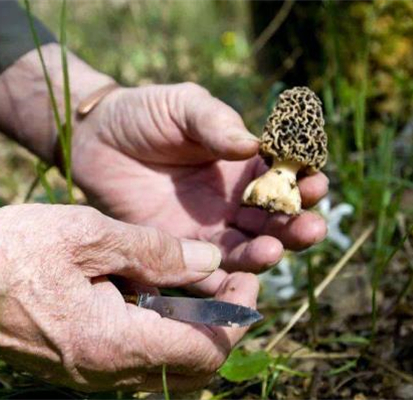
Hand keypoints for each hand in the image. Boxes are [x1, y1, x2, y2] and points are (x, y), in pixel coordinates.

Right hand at [0, 204, 257, 390]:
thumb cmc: (6, 250)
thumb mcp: (87, 235)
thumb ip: (155, 251)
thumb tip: (209, 262)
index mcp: (111, 344)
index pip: (205, 352)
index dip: (237, 318)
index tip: (246, 280)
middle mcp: (103, 373)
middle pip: (190, 367)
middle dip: (218, 324)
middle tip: (224, 279)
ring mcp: (86, 373)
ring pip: (163, 363)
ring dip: (188, 325)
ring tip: (191, 277)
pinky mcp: (74, 362)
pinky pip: (133, 355)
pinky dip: (156, 326)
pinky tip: (150, 288)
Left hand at [72, 83, 327, 292]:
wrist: (96, 138)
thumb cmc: (144, 114)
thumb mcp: (184, 106)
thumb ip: (216, 123)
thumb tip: (255, 146)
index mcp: (243, 165)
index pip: (284, 178)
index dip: (304, 182)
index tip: (315, 183)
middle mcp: (232, 202)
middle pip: (273, 222)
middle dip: (295, 226)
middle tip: (309, 227)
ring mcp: (206, 229)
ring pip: (245, 251)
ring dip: (264, 255)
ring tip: (272, 250)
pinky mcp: (177, 250)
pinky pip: (205, 275)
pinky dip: (223, 285)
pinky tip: (235, 285)